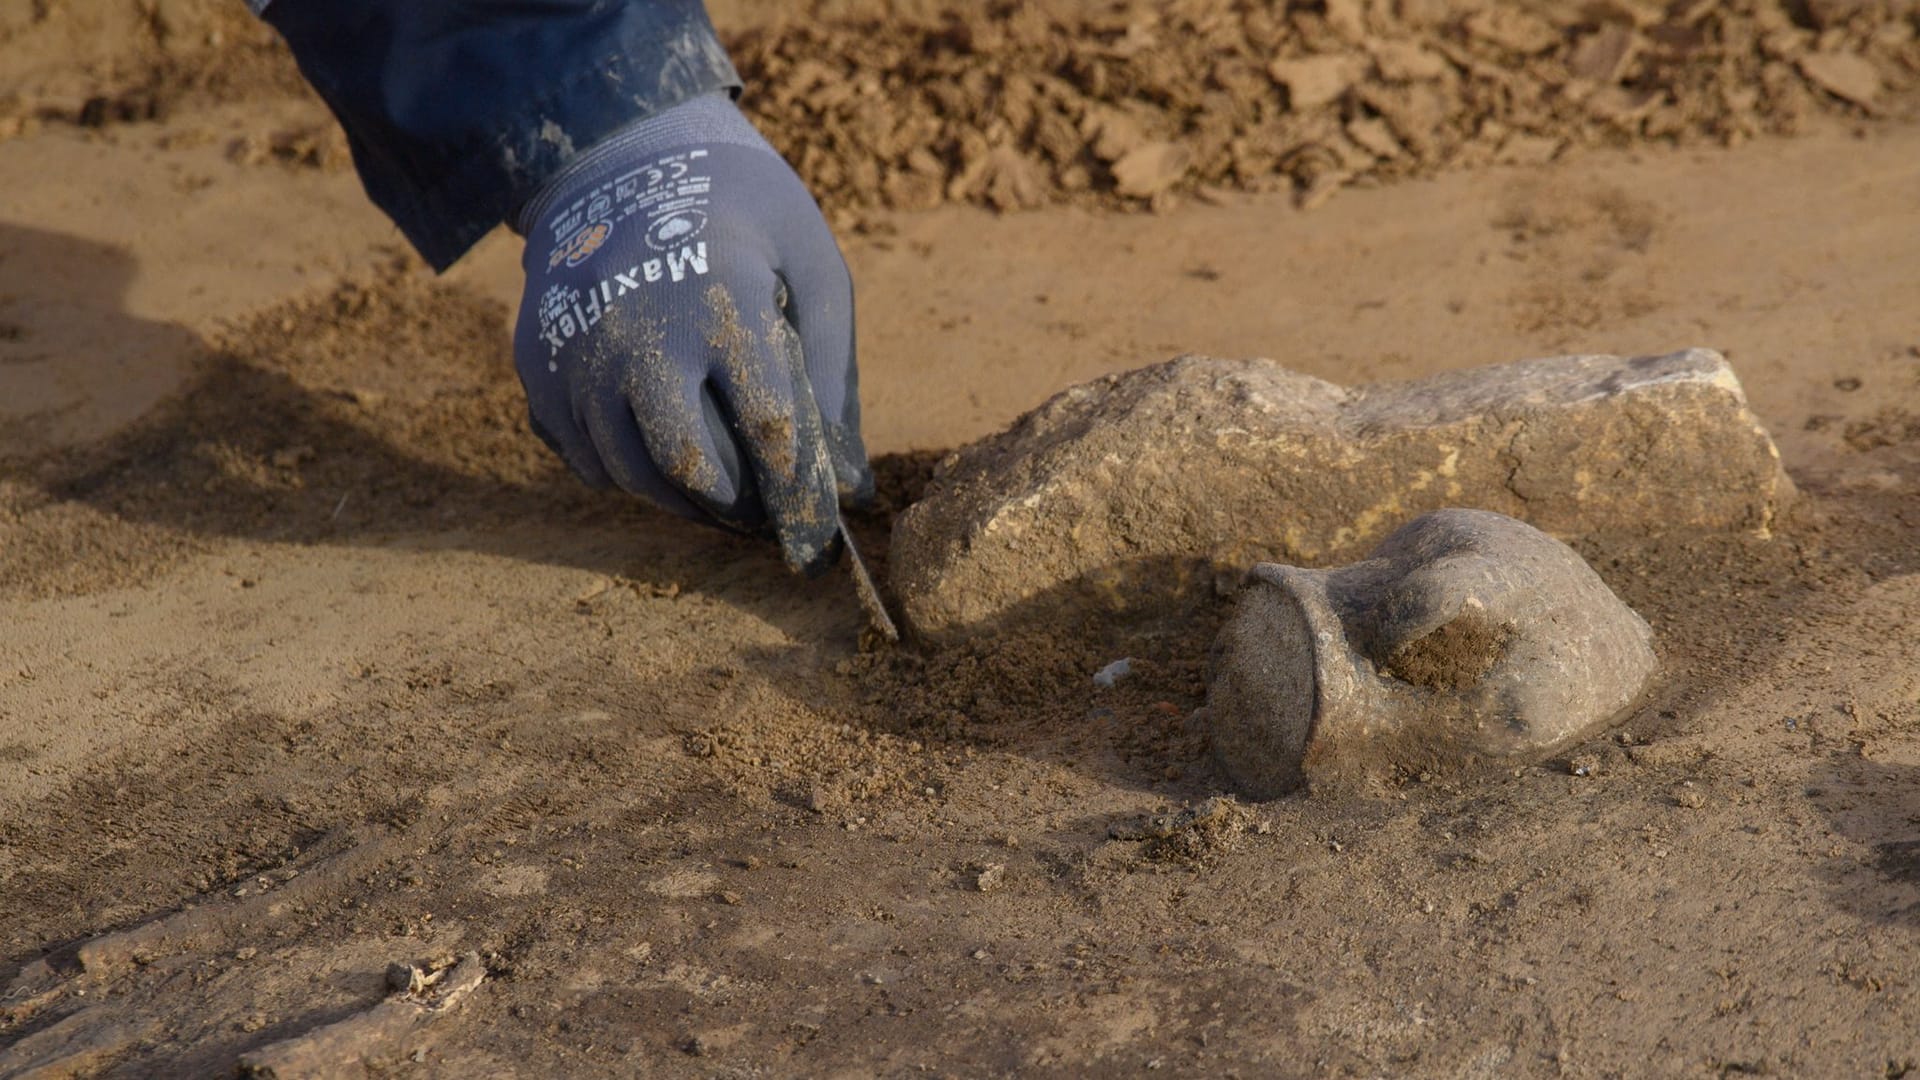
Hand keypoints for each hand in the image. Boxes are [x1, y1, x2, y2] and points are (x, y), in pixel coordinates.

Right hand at [512, 93, 869, 574]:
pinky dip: (629, 476)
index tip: (817, 534)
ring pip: (629, 474)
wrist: (625, 158)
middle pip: (686, 465)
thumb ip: (834, 376)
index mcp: (724, 302)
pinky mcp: (538, 365)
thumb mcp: (813, 267)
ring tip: (721, 495)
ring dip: (681, 503)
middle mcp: (640, 331)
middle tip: (763, 516)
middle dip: (734, 509)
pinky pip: (585, 459)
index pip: (768, 425)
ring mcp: (579, 350)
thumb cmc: (745, 219)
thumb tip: (852, 488)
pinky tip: (662, 457)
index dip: (799, 493)